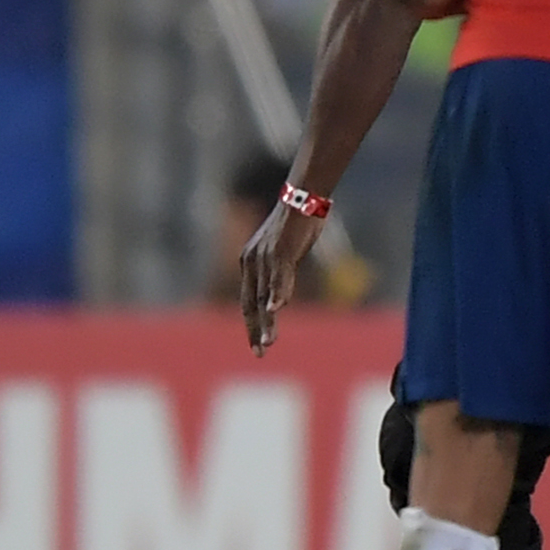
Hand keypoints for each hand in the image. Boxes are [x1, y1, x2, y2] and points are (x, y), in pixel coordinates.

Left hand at [237, 199, 324, 353]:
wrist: (302, 197)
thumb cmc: (297, 224)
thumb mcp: (284, 252)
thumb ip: (280, 273)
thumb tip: (282, 293)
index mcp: (249, 263)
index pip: (247, 301)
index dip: (251, 324)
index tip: (256, 345)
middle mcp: (252, 262)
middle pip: (251, 303)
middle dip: (255, 330)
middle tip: (259, 352)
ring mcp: (264, 257)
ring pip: (264, 295)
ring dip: (266, 321)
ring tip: (268, 342)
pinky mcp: (280, 250)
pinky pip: (278, 277)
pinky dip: (277, 294)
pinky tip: (276, 309)